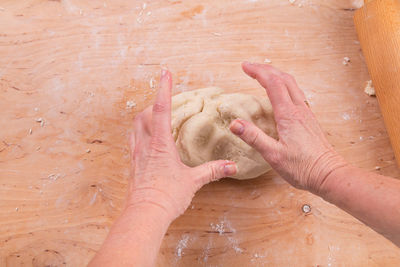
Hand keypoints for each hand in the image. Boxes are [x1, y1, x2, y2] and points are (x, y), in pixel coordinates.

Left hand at [128, 69, 236, 220]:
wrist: (144, 214)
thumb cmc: (165, 196)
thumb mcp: (193, 181)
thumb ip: (212, 171)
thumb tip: (231, 166)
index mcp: (160, 144)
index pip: (161, 109)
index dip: (164, 88)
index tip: (165, 73)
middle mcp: (145, 145)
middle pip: (144, 115)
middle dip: (154, 104)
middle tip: (166, 100)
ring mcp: (136, 155)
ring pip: (136, 127)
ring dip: (145, 117)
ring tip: (156, 116)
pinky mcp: (133, 165)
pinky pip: (134, 141)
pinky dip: (141, 133)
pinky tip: (149, 141)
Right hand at [230, 62, 347, 193]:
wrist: (329, 174)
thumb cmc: (303, 167)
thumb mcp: (273, 155)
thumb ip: (254, 137)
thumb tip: (234, 124)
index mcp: (288, 115)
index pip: (273, 83)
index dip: (258, 72)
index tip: (245, 67)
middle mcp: (299, 110)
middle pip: (284, 78)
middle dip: (266, 69)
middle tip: (250, 67)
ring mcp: (306, 113)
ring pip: (292, 85)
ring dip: (276, 75)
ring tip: (263, 74)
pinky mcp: (309, 120)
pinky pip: (296, 94)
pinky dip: (284, 86)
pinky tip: (280, 94)